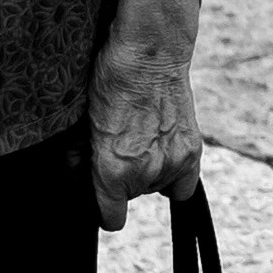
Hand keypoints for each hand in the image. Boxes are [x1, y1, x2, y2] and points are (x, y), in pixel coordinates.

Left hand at [87, 0, 203, 223]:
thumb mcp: (85, 124)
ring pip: (155, 188)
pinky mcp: (192, 151)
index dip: (102, 208)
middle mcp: (144, 173)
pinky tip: (164, 155)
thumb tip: (80, 175)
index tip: (100, 195)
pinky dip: (175, 175)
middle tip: (119, 147)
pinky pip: (184, 184)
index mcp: (112, 171)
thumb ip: (83, 159)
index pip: (111, 219)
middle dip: (122, 179)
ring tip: (141, 141)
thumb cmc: (111, 83)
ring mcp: (172, 163)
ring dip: (148, 173)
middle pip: (131, 197)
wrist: (148, 54)